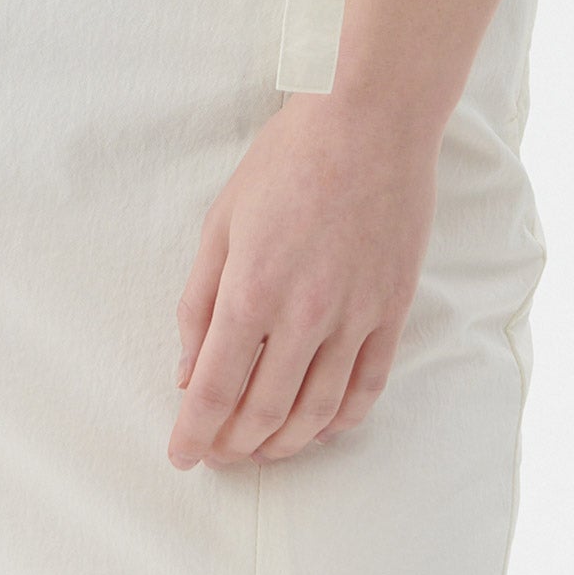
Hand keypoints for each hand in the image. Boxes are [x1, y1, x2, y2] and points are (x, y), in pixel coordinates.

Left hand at [168, 90, 437, 468]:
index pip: (216, 388)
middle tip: (217, 453)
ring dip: (285, 443)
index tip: (181, 455)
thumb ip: (200, 301)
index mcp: (252, 290)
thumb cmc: (288, 160)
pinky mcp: (392, 310)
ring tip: (262, 450)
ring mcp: (356, 316)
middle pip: (265, 411)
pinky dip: (342, 420)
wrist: (368, 120)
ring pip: (319, 411)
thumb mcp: (222, 221)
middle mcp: (305, 314)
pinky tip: (320, 427)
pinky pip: (368, 387)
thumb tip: (188, 368)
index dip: (194, 431)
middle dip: (235, 444)